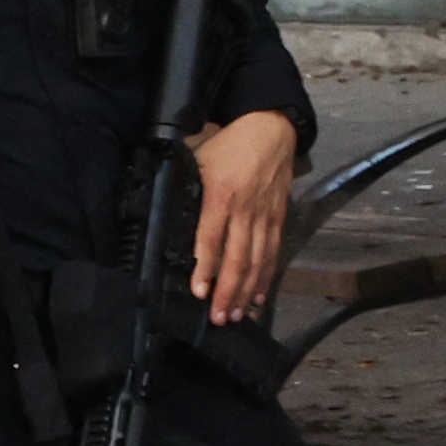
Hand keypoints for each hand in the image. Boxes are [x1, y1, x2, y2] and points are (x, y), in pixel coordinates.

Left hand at [188, 107, 299, 326]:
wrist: (271, 129)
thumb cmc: (228, 146)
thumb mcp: (198, 163)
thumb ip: (186, 192)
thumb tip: (166, 221)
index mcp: (220, 196)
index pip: (211, 239)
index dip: (205, 267)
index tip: (199, 292)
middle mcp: (246, 210)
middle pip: (238, 258)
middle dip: (228, 291)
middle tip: (219, 317)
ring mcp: (266, 216)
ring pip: (257, 261)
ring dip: (247, 291)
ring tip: (237, 315)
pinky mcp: (279, 217)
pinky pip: (273, 252)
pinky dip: (267, 276)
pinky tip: (260, 296)